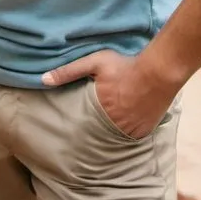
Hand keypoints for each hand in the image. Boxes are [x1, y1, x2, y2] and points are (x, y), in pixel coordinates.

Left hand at [42, 49, 177, 138]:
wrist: (157, 73)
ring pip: (115, 134)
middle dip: (96, 123)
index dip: (81, 118)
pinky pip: (131, 136)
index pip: (83, 120)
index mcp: (98, 108)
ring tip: (112, 119)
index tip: (79, 117)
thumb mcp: (94, 63)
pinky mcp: (144, 131)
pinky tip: (127, 120)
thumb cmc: (124, 66)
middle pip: (99, 128)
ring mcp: (130, 129)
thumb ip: (68, 71)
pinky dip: (128, 130)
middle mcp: (113, 123)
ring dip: (112, 128)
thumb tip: (43, 80)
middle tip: (97, 118)